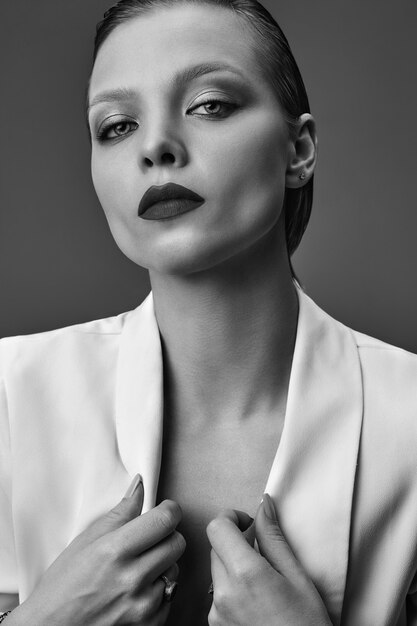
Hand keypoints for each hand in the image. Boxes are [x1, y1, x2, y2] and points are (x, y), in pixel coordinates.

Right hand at [13, 476, 184, 625]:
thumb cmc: (62, 588)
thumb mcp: (85, 541)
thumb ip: (120, 513)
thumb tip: (139, 486)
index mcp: (115, 551)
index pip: (165, 520)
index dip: (169, 510)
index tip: (165, 510)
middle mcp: (132, 578)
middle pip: (177, 542)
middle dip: (167, 535)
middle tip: (149, 538)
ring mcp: (143, 604)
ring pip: (175, 568)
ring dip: (162, 564)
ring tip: (137, 568)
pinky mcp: (150, 624)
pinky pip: (170, 596)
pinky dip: (159, 590)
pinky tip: (137, 589)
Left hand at [206, 494, 331, 625]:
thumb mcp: (297, 577)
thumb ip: (274, 537)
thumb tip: (264, 505)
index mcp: (245, 575)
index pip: (217, 527)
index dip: (231, 518)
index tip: (248, 523)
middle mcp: (223, 594)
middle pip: (215, 547)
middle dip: (235, 542)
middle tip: (261, 552)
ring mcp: (216, 613)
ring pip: (216, 570)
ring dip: (233, 566)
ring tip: (262, 582)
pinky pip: (217, 594)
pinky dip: (231, 588)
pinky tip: (256, 600)